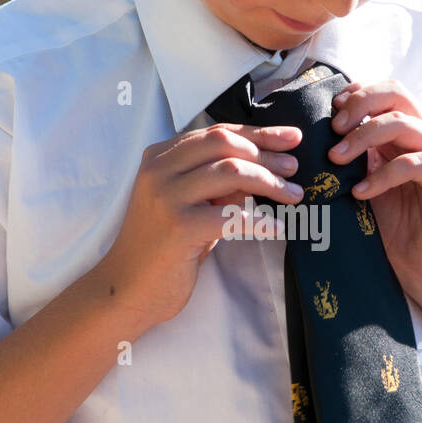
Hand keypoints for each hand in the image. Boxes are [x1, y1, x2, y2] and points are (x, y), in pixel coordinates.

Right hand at [95, 122, 303, 329]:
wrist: (128, 289)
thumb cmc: (164, 248)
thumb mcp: (190, 205)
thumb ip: (217, 184)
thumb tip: (264, 168)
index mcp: (159, 157)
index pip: (216, 133)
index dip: (258, 133)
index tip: (291, 138)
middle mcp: (158, 169)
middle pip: (225, 144)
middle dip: (266, 154)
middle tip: (294, 170)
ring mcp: (166, 197)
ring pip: (231, 171)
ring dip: (270, 183)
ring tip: (294, 196)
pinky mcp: (178, 227)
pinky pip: (231, 216)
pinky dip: (260, 221)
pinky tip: (278, 228)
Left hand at [327, 80, 421, 306]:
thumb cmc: (396, 231)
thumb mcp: (365, 186)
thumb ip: (352, 160)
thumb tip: (314, 139)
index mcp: (405, 135)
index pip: (385, 92)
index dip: (357, 94)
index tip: (329, 112)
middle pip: (396, 93)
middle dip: (359, 105)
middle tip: (333, 130)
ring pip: (403, 123)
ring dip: (363, 136)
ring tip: (336, 160)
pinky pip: (415, 163)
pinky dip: (383, 175)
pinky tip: (360, 192)